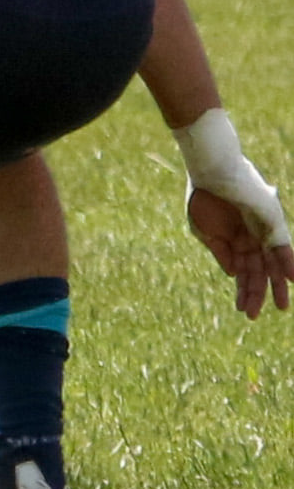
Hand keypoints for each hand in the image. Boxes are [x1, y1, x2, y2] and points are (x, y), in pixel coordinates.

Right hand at [187, 186, 293, 318]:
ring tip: (281, 307)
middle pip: (258, 271)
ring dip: (277, 286)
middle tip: (253, 316)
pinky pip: (284, 248)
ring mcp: (264, 232)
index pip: (243, 271)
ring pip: (273, 265)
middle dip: (256, 293)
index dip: (243, 290)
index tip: (242, 310)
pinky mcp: (273, 224)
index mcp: (235, 239)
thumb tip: (232, 274)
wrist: (212, 172)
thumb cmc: (203, 197)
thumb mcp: (204, 230)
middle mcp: (252, 238)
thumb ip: (220, 252)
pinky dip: (289, 264)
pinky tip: (291, 280)